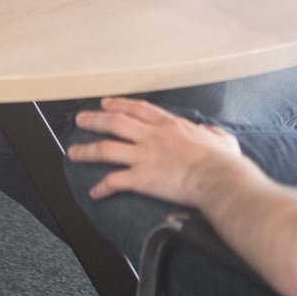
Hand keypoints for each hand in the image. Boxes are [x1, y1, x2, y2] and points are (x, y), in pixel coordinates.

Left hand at [68, 97, 246, 205]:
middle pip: (115, 123)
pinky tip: (94, 192)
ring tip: (73, 152)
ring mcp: (144, 156)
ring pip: (107, 149)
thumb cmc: (223, 162)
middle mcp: (152, 137)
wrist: (217, 178)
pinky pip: (115, 181)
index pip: (139, 110)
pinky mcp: (140, 178)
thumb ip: (213, 134)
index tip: (107, 103)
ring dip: (87, 150)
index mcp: (171, 125)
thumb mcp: (222, 139)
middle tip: (80, 119)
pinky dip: (102, 187)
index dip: (120, 104)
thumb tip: (212, 133)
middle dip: (95, 120)